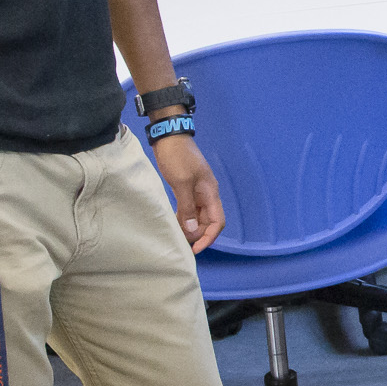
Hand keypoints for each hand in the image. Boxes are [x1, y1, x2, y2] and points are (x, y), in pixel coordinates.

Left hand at [149, 129, 226, 251]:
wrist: (169, 137)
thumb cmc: (177, 157)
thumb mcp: (181, 182)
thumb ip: (188, 207)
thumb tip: (192, 230)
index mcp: (210, 193)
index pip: (217, 222)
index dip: (208, 237)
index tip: (195, 248)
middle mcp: (206, 194)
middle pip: (208, 222)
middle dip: (197, 234)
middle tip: (181, 242)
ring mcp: (197, 191)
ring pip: (198, 217)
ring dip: (190, 228)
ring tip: (177, 236)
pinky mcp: (186, 188)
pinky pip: (189, 209)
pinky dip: (184, 218)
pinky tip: (175, 224)